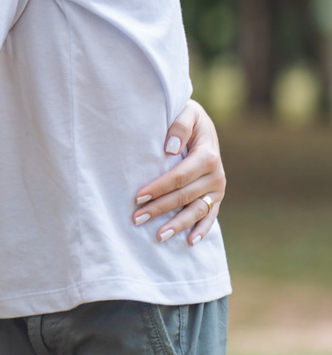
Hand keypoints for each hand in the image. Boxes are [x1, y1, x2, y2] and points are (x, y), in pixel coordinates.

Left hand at [133, 99, 225, 245]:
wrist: (202, 123)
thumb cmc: (188, 116)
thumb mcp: (187, 112)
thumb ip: (179, 126)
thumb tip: (169, 148)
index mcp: (207, 155)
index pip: (179, 177)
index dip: (159, 188)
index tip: (138, 196)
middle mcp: (216, 175)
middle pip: (184, 197)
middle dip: (160, 209)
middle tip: (136, 218)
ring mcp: (217, 188)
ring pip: (196, 211)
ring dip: (177, 225)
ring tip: (158, 236)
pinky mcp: (217, 197)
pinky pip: (210, 216)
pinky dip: (202, 230)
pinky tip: (190, 242)